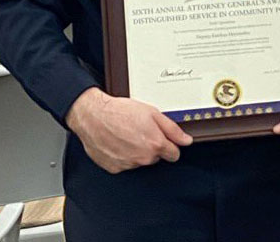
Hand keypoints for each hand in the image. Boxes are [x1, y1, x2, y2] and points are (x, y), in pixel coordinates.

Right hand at [66, 87, 192, 173]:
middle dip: (152, 146)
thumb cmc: (121, 112)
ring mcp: (128, 165)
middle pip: (156, 157)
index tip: (166, 140)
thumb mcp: (153, 113)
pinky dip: (123, 155)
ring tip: (127, 134)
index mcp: (155, 145)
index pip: (174, 155)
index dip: (171, 145)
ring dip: (137, 151)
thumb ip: (172, 129)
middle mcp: (143, 158)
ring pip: (140, 160)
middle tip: (141, 130)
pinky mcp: (114, 168)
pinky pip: (125, 164)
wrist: (94, 116)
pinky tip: (118, 142)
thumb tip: (186, 140)